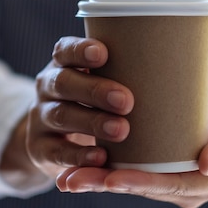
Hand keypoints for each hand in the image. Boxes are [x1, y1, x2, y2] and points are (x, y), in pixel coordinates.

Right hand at [0, 37, 134, 186]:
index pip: (65, 51)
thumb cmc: (93, 101)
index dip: (80, 51)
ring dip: (92, 122)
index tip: (103, 54)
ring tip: (121, 130)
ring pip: (61, 115)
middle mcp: (47, 87)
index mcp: (62, 64)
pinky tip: (101, 157)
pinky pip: (57, 152)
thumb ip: (120, 72)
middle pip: (64, 83)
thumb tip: (167, 64)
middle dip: (95, 90)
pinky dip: (79, 155)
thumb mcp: (99, 81)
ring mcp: (40, 118)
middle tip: (126, 101)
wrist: (54, 138)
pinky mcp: (40, 149)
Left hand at [55, 87, 207, 207]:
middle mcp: (188, 186)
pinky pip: (134, 168)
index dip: (141, 182)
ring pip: (132, 181)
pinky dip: (107, 167)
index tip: (112, 177)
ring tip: (65, 179)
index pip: (171, 185)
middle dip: (105, 184)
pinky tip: (79, 164)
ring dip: (98, 180)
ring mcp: (174, 177)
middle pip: (143, 187)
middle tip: (71, 181)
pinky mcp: (164, 163)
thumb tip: (207, 164)